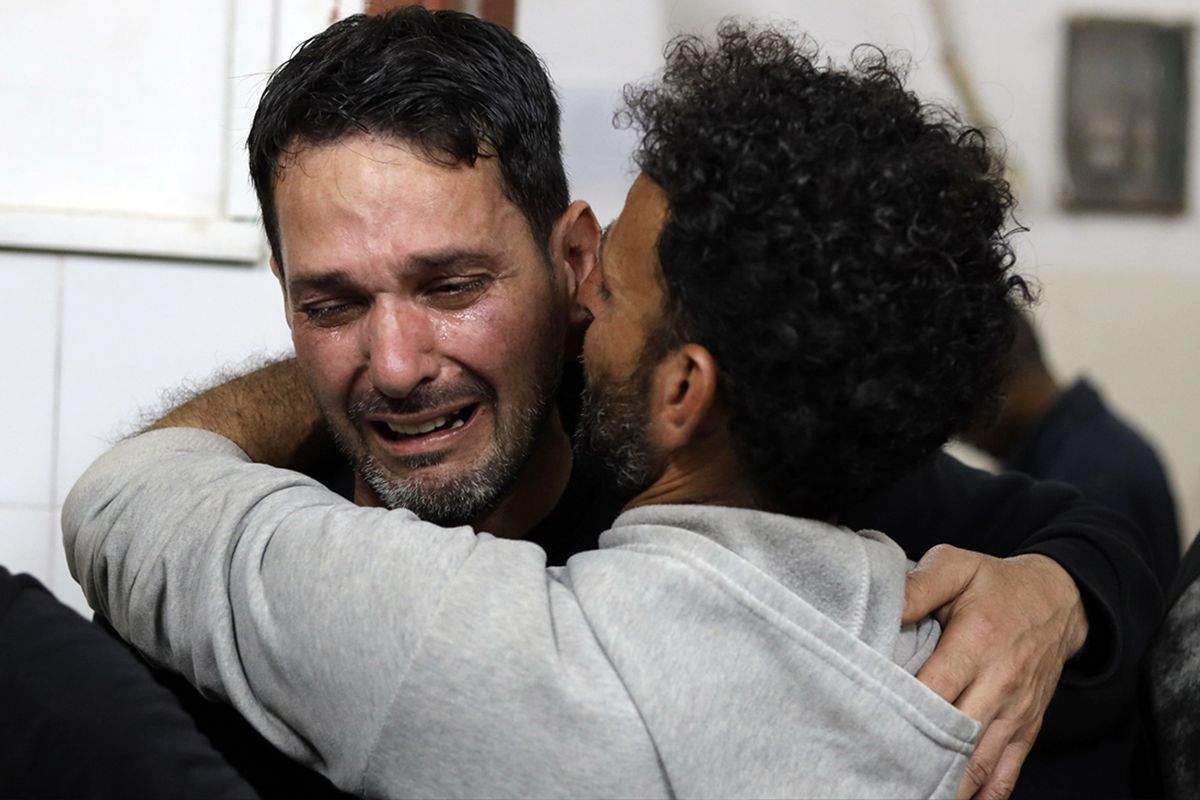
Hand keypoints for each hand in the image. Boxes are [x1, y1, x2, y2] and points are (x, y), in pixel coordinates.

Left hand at [903, 544, 1088, 799]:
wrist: (1060, 599)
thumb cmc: (996, 583)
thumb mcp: (957, 566)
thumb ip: (919, 587)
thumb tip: (885, 608)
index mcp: (978, 642)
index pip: (934, 690)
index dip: (900, 711)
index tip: (866, 723)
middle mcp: (1000, 683)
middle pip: (955, 736)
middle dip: (918, 758)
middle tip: (879, 774)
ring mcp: (1016, 711)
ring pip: (980, 764)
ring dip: (948, 785)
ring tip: (908, 792)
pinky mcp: (1027, 727)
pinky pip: (1007, 774)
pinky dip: (982, 794)